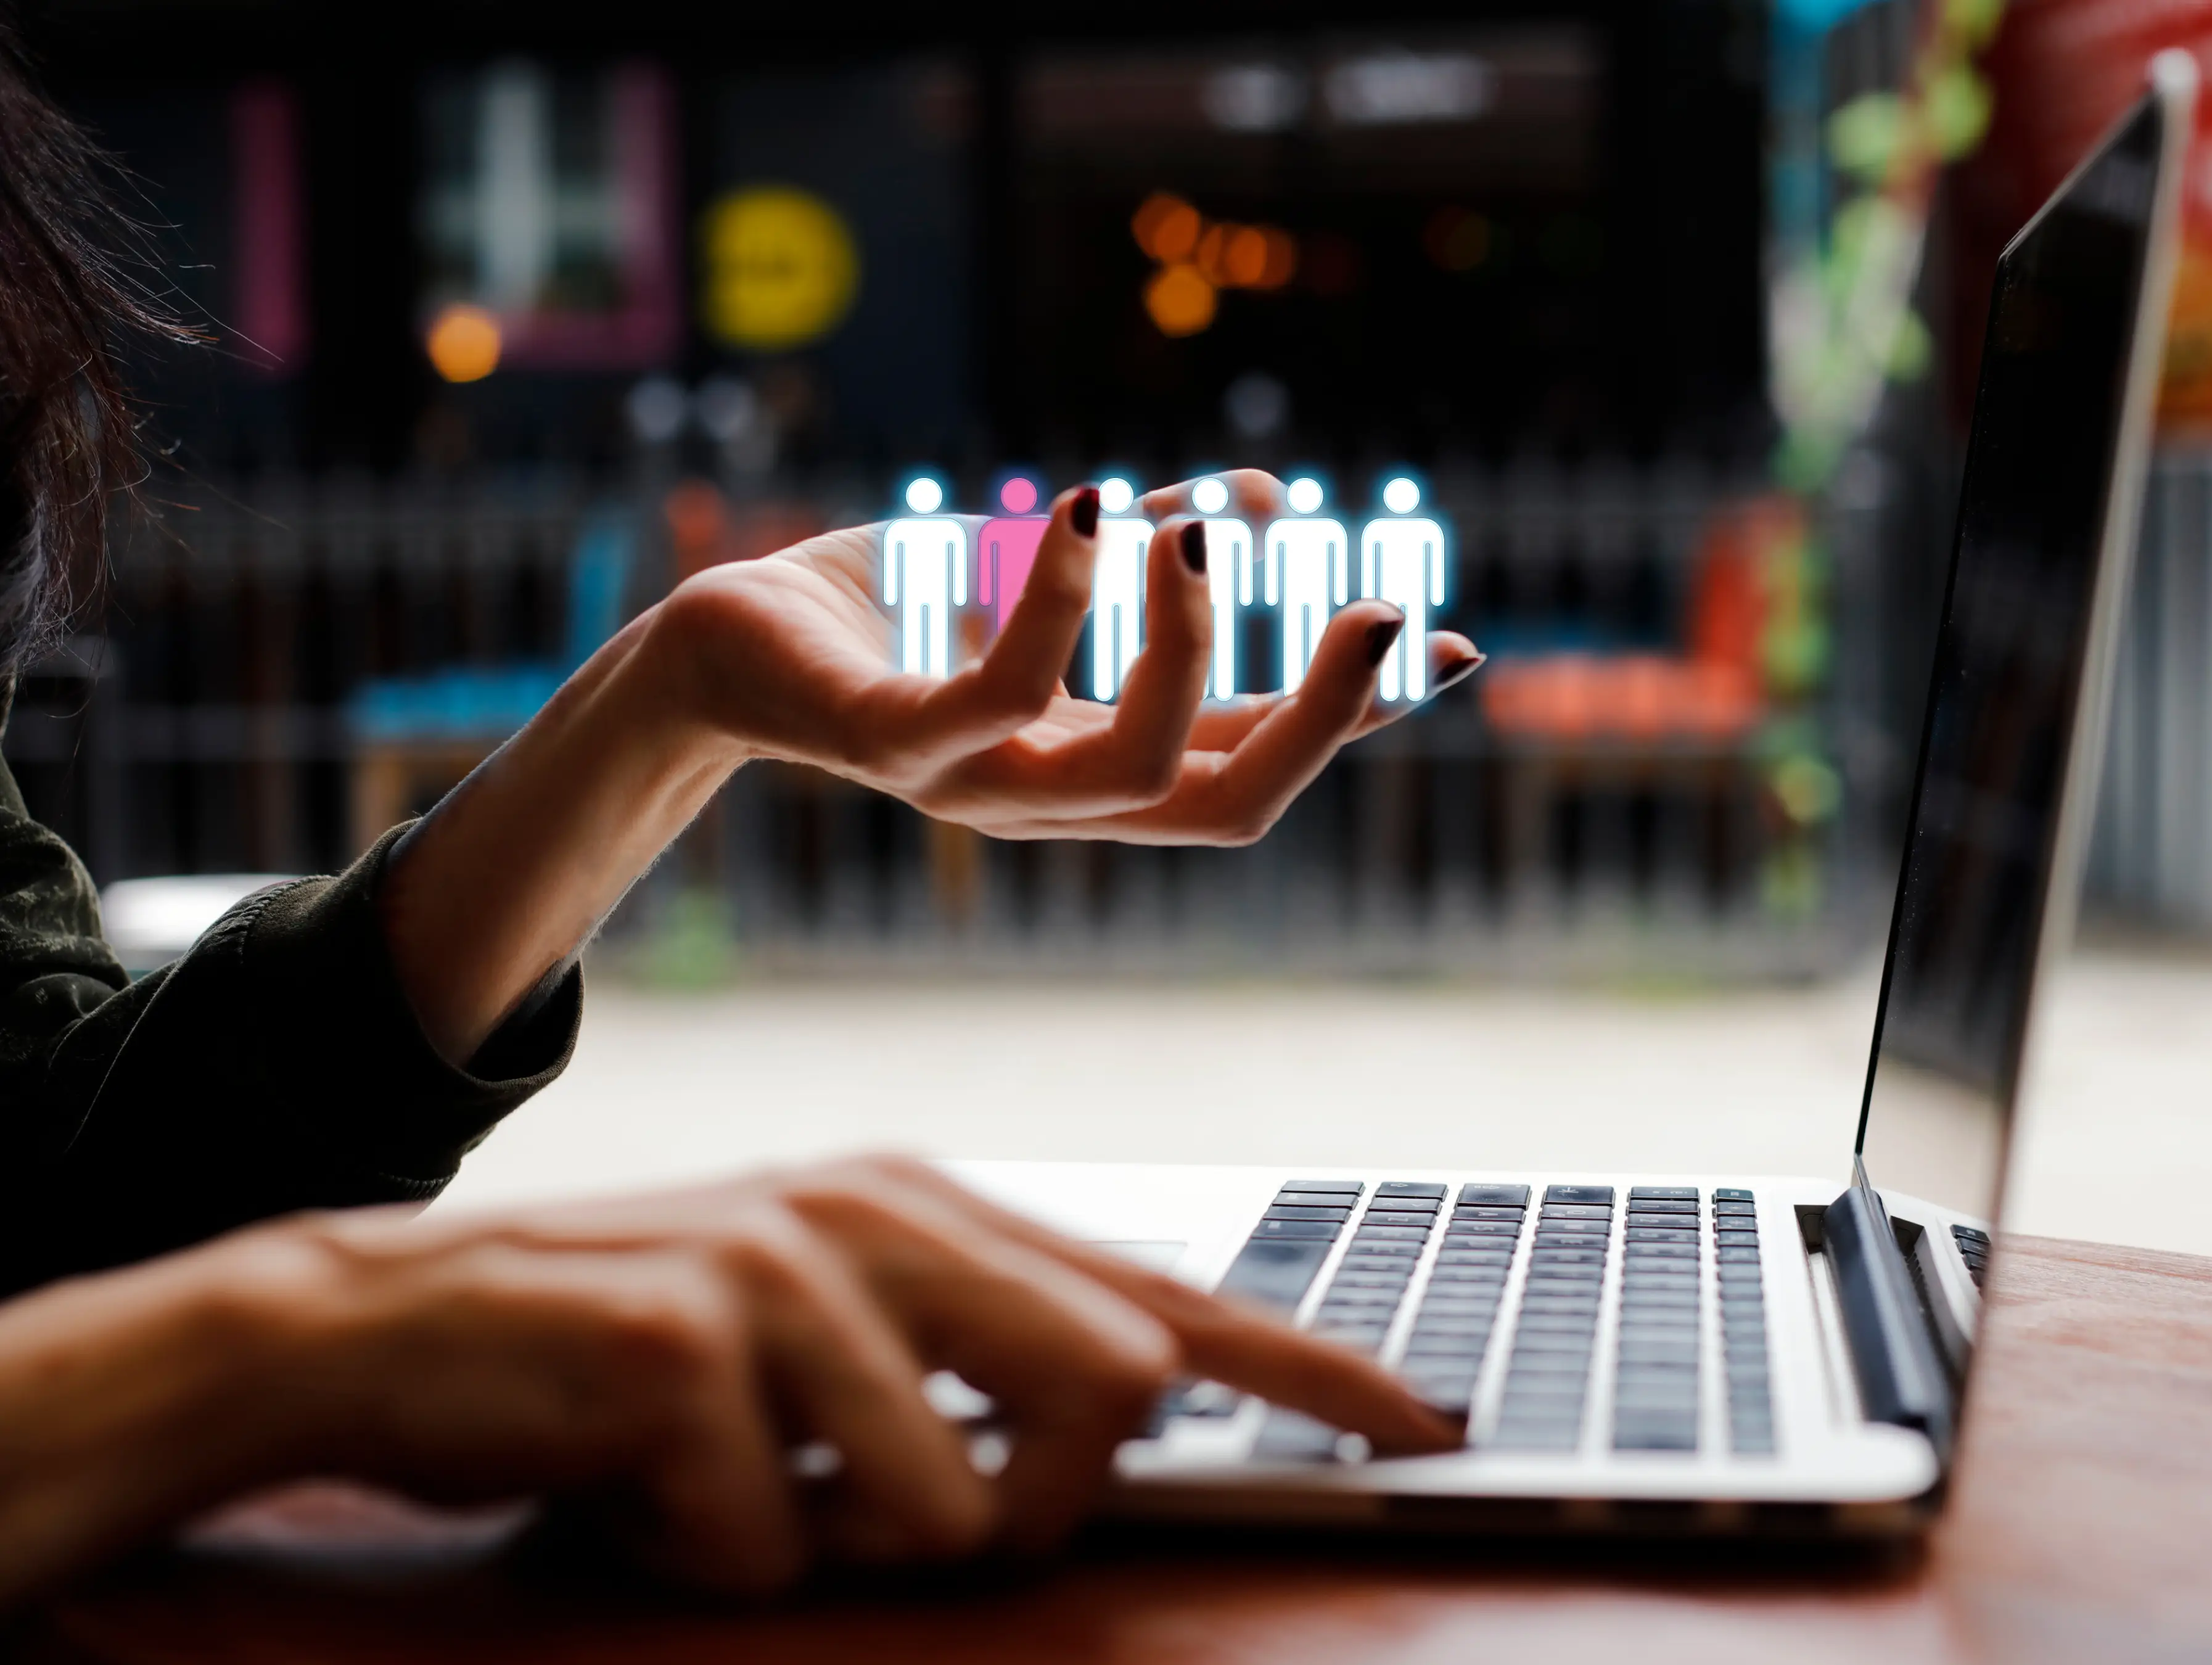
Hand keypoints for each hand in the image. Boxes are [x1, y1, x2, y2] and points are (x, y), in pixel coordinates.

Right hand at [193, 1156, 1454, 1591]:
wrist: (390, 1323)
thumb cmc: (636, 1352)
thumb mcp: (823, 1330)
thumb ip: (971, 1359)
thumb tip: (1129, 1404)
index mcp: (931, 1210)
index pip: (1164, 1298)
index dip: (1305, 1364)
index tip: (1421, 1417)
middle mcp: (881, 1214)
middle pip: (1104, 1394)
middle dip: (1024, 1503)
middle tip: (878, 1506)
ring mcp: (783, 1267)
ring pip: (943, 1504)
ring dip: (834, 1543)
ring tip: (730, 1485)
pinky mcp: (679, 1339)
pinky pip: (771, 1543)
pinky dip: (707, 1556)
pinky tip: (639, 1490)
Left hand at [380, 468, 1482, 1063]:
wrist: (723, 641)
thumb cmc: (895, 615)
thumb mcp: (1051, 577)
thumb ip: (1157, 556)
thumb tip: (1268, 501)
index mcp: (1101, 768)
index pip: (1259, 764)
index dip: (1360, 717)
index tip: (1451, 644)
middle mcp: (1054, 800)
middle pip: (1228, 805)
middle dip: (1323, 718)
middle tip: (1376, 607)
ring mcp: (975, 787)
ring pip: (1135, 770)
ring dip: (1190, 645)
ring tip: (1195, 530)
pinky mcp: (891, 743)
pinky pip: (999, 698)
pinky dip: (1060, 603)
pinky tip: (1090, 509)